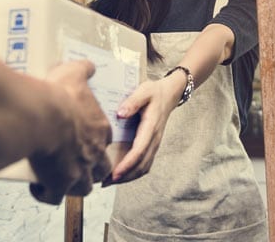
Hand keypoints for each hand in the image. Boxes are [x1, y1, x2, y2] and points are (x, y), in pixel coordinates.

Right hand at [28, 60, 111, 203]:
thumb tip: (89, 66)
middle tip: (76, 164)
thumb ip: (83, 69)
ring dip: (73, 186)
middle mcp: (93, 153)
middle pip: (102, 169)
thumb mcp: (72, 73)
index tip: (82, 138)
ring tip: (57, 179)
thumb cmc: (57, 95)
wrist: (40, 116)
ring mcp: (78, 171)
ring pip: (84, 188)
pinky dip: (46, 194)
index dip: (96, 141)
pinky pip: (54, 198)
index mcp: (99, 129)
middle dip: (92, 170)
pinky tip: (37, 186)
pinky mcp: (59, 184)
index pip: (106, 139)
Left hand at [104, 70, 185, 184]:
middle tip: (105, 182)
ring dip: (128, 177)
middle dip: (125, 176)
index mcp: (151, 127)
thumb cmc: (154, 92)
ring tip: (109, 182)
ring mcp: (154, 144)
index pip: (140, 150)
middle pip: (141, 164)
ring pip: (143, 167)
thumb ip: (132, 102)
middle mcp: (154, 139)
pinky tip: (120, 174)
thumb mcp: (143, 91)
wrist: (169, 94)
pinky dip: (133, 172)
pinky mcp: (152, 145)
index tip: (114, 173)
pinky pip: (144, 164)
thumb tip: (120, 114)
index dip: (127, 164)